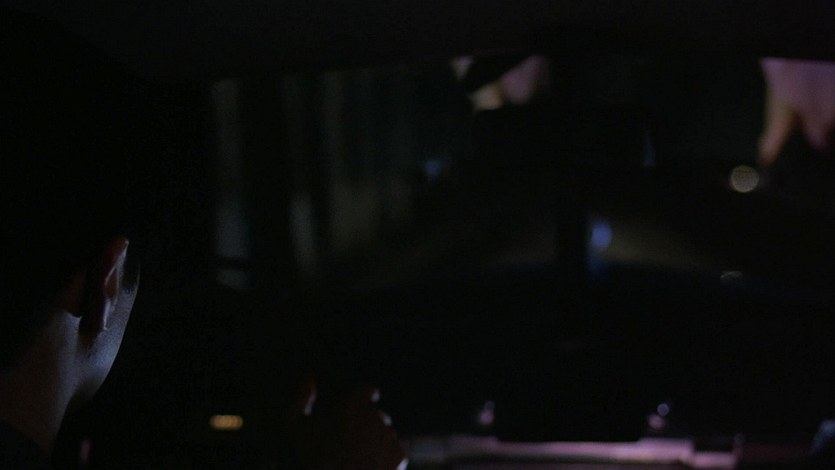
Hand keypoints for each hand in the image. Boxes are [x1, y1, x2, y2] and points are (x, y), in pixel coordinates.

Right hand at [289, 377, 406, 469]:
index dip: (365, 400)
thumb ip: (299, 400)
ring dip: (377, 442)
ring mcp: (388, 434)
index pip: (369, 391)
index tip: (359, 410)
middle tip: (351, 445)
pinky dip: (388, 458)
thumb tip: (309, 378)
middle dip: (367, 425)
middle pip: (377, 414)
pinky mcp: (400, 454)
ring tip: (358, 461)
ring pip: (386, 433)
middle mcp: (374, 415)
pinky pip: (397, 450)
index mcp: (352, 404)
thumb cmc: (311, 461)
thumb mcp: (293, 429)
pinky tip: (370, 468)